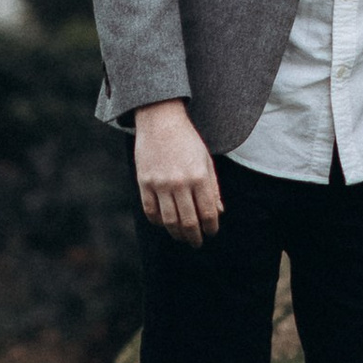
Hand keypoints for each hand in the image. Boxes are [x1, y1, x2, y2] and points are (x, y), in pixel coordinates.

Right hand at [134, 99, 221, 243]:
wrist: (160, 120)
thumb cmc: (187, 140)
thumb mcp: (206, 160)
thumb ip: (213, 187)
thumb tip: (218, 212)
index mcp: (199, 176)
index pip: (208, 212)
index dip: (211, 227)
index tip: (211, 233)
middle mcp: (180, 182)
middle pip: (189, 222)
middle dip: (195, 237)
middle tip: (197, 243)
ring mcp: (160, 183)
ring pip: (169, 221)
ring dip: (177, 234)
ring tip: (182, 237)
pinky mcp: (144, 182)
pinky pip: (150, 211)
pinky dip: (158, 222)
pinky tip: (165, 224)